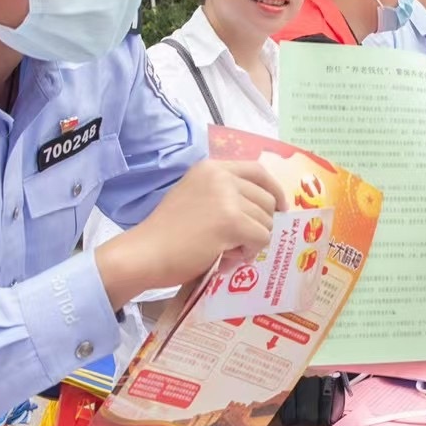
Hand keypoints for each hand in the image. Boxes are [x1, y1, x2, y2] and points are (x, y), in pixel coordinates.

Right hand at [97, 159, 285, 304]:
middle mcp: (221, 176)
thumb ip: (224, 194)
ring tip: (226, 250)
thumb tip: (265, 208)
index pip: (257, 170)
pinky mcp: (231, 222)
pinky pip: (261, 238)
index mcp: (211, 168)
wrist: (146, 252)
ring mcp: (227, 198)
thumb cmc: (167, 233)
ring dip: (252, 241)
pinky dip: (249, 252)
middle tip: (238, 242)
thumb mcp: (195, 197)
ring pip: (266, 222)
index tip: (280, 207)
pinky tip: (227, 257)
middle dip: (260, 224)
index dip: (274, 189)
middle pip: (266, 199)